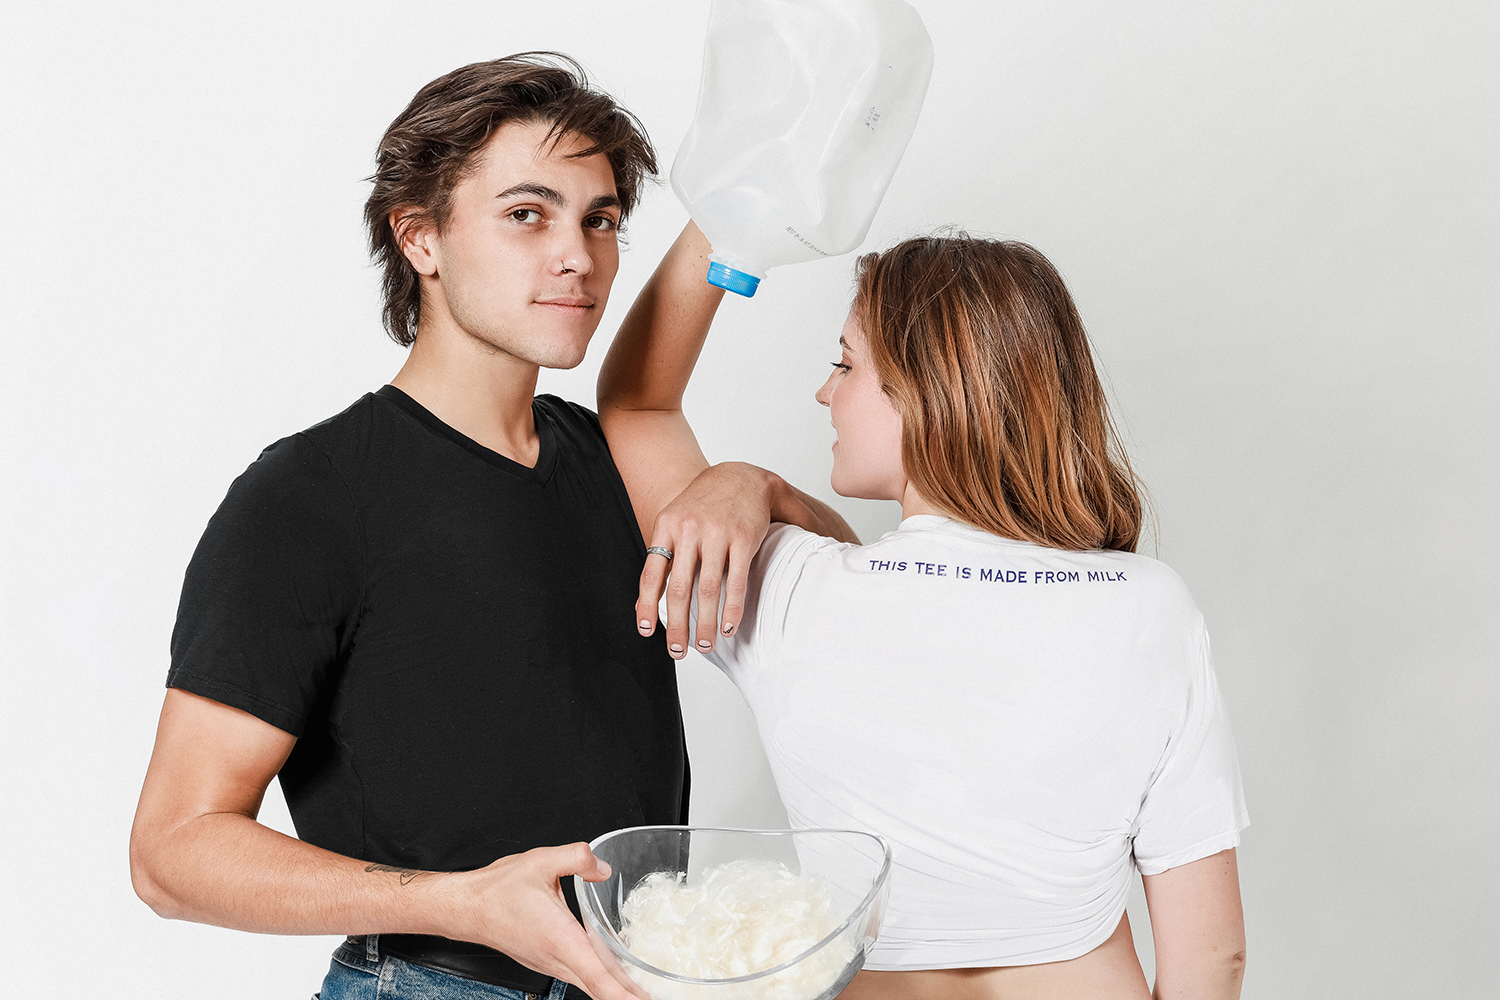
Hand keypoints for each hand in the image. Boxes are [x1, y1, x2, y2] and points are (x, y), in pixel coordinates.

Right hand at [447, 843, 645, 999]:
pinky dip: (602, 979)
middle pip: (601, 989)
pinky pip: (580, 975)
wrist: (467, 907)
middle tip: (661, 992)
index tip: (651, 998)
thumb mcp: (541, 861)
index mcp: (561, 939)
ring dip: (617, 988)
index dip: (628, 994)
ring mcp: (551, 964)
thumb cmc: (497, 891)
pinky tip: (615, 968)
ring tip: (646, 985)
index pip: (601, 979)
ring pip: (590, 984)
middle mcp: (558, 959)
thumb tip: (602, 867)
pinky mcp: (547, 961)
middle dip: (632, 995)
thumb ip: (577, 858)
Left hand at [636, 462, 775, 657]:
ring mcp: (718, 533)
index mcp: (666, 526)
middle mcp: (689, 530)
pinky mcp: (744, 538)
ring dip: (705, 622)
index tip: (647, 632)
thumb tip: (644, 604)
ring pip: (708, 588)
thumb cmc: (703, 506)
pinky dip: (733, 608)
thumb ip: (661, 558)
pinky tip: (729, 627)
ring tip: (703, 645)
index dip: (647, 606)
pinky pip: (737, 580)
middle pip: (679, 588)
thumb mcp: (674, 522)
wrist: (740, 476)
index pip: (652, 574)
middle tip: (678, 651)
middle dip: (677, 625)